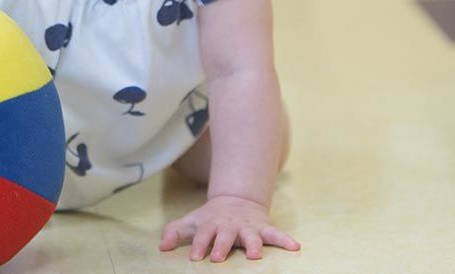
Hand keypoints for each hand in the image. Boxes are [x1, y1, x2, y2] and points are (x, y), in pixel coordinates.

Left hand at [159, 194, 299, 261]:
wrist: (236, 199)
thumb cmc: (210, 217)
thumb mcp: (192, 221)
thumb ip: (175, 232)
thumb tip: (161, 247)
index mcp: (211, 224)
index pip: (203, 235)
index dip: (199, 245)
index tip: (195, 258)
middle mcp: (229, 226)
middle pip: (225, 236)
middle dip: (222, 246)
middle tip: (219, 258)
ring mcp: (247, 227)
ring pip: (251, 236)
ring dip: (254, 244)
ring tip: (256, 255)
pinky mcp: (262, 228)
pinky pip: (275, 234)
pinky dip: (285, 239)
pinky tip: (295, 246)